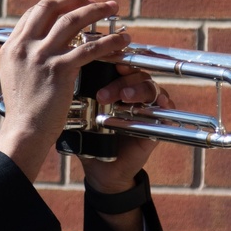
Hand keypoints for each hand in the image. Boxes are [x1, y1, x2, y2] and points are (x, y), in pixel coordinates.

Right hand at [0, 0, 132, 181]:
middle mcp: (23, 46)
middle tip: (94, 2)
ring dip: (96, 11)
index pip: (35, 12)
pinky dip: (108, 41)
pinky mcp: (59, 69)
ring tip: (113, 9)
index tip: (74, 6)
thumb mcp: (15, 77)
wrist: (24, 132)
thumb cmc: (23, 112)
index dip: (57, 5)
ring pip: (72, 21)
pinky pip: (89, 48)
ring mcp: (41, 56)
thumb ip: (25, 58)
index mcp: (11, 46)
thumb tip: (42, 47)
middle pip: (51, 7)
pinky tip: (120, 40)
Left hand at [80, 64, 174, 193]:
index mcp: (115, 88)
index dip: (114, 61)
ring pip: (149, 86)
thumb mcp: (81, 119)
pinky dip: (164, 102)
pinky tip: (157, 102)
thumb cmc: (91, 141)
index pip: (119, 67)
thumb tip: (64, 80)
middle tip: (102, 95)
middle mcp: (133, 93)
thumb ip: (76, 101)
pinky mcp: (158, 123)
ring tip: (124, 97)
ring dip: (138, 89)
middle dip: (119, 80)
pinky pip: (166, 107)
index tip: (102, 63)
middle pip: (134, 73)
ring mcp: (147, 107)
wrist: (102, 170)